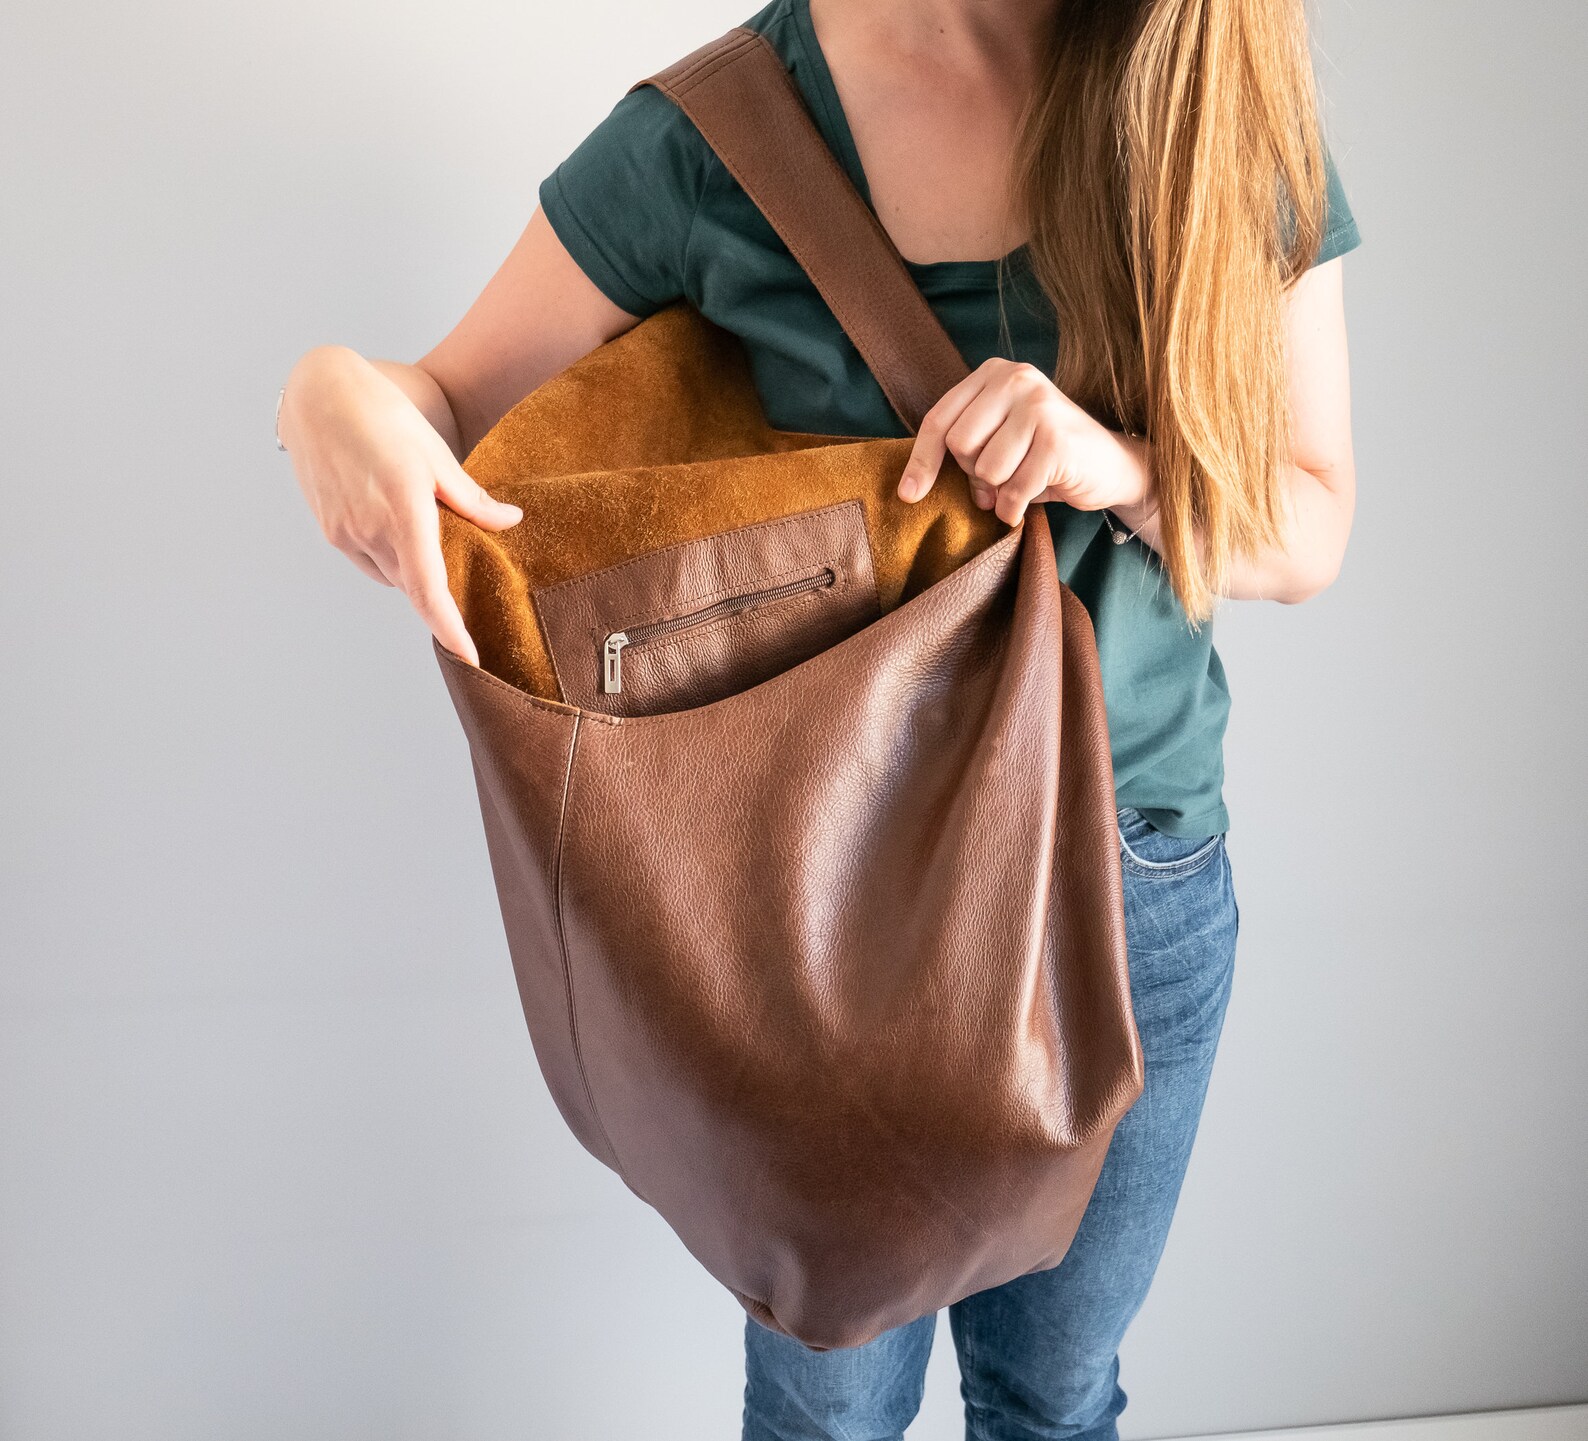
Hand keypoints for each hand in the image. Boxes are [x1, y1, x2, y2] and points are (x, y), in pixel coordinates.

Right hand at [282, 347, 522, 666]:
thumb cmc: (384, 414)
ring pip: (390, 576)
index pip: (428, 589)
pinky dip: (391, 559)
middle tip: (467, 593)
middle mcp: (370, 528)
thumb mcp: (436, 453)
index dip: (449, 628)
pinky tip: (400, 533)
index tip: (470, 654)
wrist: (318, 393)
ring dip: (414, 575)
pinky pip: (369, 562)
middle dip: (439, 598)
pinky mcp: (330, 529)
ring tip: (429, 541)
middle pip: (413, 587)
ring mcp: (345, 531)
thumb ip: (472, 498)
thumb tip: (510, 522)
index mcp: (403, 509)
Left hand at [896, 358, 1154, 527]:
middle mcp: (1018, 379)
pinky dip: (1016, 508)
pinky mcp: (1057, 440)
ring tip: (1024, 480)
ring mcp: (1040, 407)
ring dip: (1000, 491)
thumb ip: (962, 449)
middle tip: (1004, 474)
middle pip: (960, 445)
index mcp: (995, 373)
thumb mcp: (998, 441)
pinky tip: (1034, 498)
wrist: (1112, 465)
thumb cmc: (1044, 455)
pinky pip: (1013, 491)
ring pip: (986, 470)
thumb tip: (912, 488)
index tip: (909, 496)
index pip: (939, 420)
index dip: (921, 461)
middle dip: (975, 474)